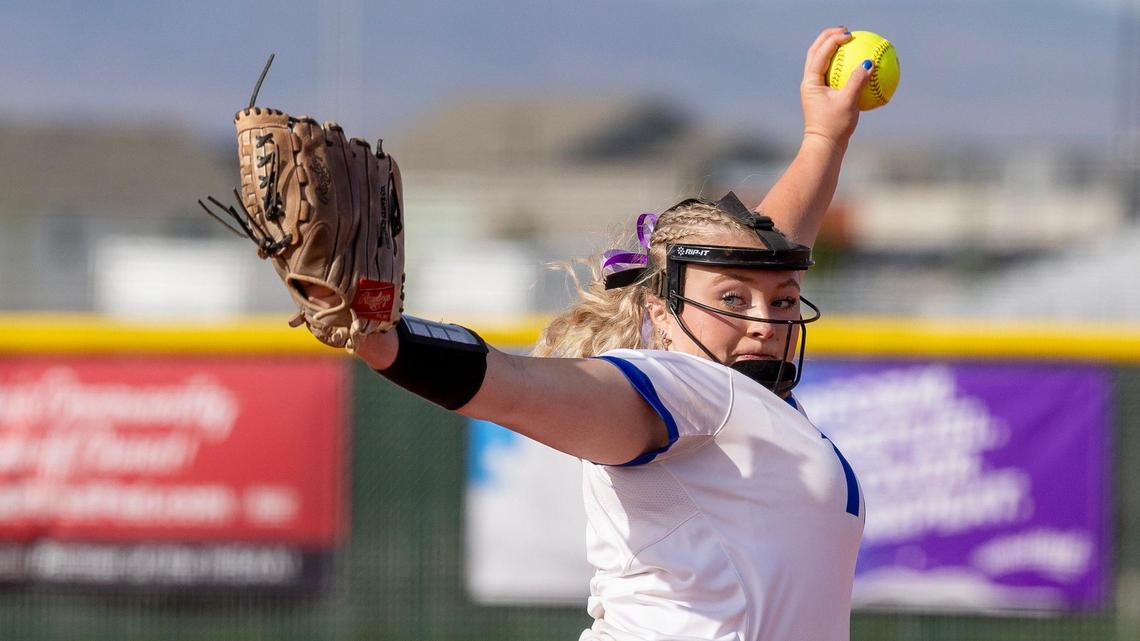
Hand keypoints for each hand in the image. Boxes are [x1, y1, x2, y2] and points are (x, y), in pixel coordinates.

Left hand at [800, 27, 870, 149]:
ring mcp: (814, 89)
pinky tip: (856, 66)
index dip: (834, 39)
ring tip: (849, 42)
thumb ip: (858, 82)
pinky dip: (841, 66)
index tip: (850, 34)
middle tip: (846, 31)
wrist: (825, 147)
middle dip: (829, 37)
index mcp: (811, 81)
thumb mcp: (848, 103)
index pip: (821, 52)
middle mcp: (809, 82)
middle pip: (816, 51)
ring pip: (821, 62)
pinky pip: (831, 74)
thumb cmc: (834, 127)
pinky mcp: (821, 95)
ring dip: (833, 49)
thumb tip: (869, 63)